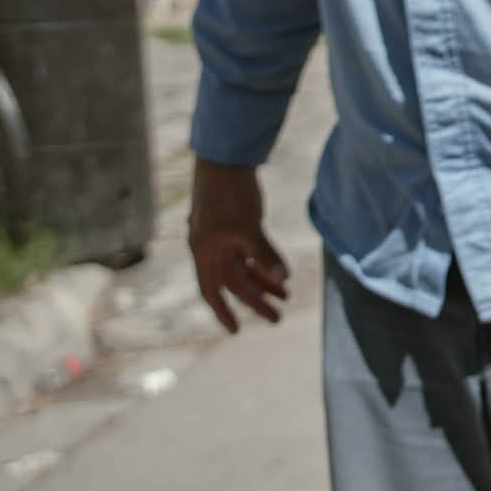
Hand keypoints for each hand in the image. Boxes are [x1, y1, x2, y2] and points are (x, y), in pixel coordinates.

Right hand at [188, 157, 288, 332]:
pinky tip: (281, 274)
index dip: (223, 311)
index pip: (212, 291)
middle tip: (278, 318)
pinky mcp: (236, 227)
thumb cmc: (229, 193)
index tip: (235, 330)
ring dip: (264, 283)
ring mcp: (223, 238)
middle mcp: (211, 248)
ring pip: (244, 269)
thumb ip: (264, 254)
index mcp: (204, 252)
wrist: (226, 159)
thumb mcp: (247, 227)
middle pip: (235, 283)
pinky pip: (250, 254)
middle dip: (256, 300)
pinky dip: (265, 264)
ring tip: (286, 296)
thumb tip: (282, 279)